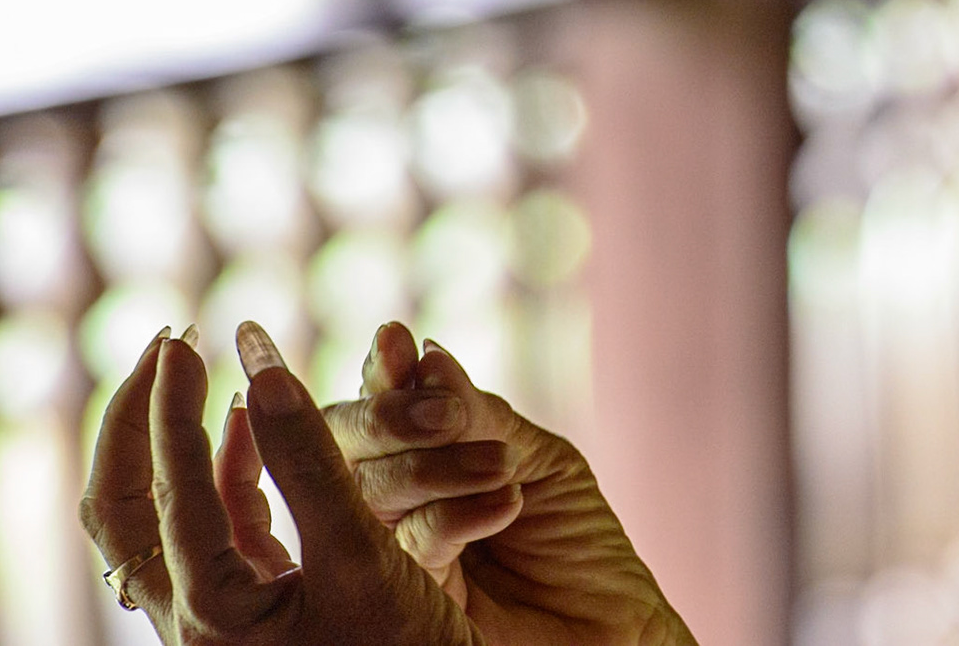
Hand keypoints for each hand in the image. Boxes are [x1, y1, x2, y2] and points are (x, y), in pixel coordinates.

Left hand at [78, 323, 475, 645]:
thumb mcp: (361, 556)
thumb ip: (311, 462)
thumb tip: (261, 370)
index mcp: (211, 615)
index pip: (165, 492)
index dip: (170, 408)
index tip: (189, 341)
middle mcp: (198, 620)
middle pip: (123, 511)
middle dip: (138, 423)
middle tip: (167, 349)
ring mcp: (225, 616)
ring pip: (163, 520)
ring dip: (175, 443)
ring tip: (195, 375)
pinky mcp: (259, 608)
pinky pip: (216, 530)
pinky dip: (224, 471)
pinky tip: (249, 429)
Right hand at [322, 322, 692, 645]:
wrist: (608, 622)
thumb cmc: (575, 538)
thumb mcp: (536, 459)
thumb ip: (478, 416)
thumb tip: (420, 352)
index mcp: (421, 457)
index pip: (382, 405)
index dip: (382, 372)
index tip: (394, 341)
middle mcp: (390, 502)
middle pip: (350, 447)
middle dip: (389, 417)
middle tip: (444, 413)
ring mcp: (388, 551)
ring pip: (371, 492)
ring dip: (433, 466)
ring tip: (500, 463)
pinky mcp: (399, 599)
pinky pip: (406, 544)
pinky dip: (453, 515)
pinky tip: (504, 501)